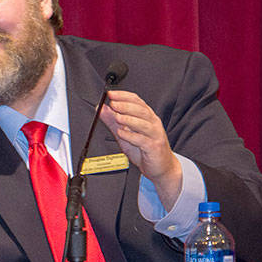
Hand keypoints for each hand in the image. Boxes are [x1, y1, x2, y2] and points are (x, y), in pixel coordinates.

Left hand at [99, 90, 181, 208]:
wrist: (160, 167)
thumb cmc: (144, 149)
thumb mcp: (125, 133)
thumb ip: (113, 121)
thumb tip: (101, 109)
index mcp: (147, 117)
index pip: (137, 101)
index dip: (124, 96)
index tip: (111, 94)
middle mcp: (153, 124)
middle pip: (141, 110)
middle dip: (126, 105)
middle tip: (114, 103)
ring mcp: (155, 135)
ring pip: (143, 124)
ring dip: (129, 119)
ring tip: (117, 117)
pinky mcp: (154, 147)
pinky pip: (143, 140)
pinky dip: (131, 136)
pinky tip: (122, 133)